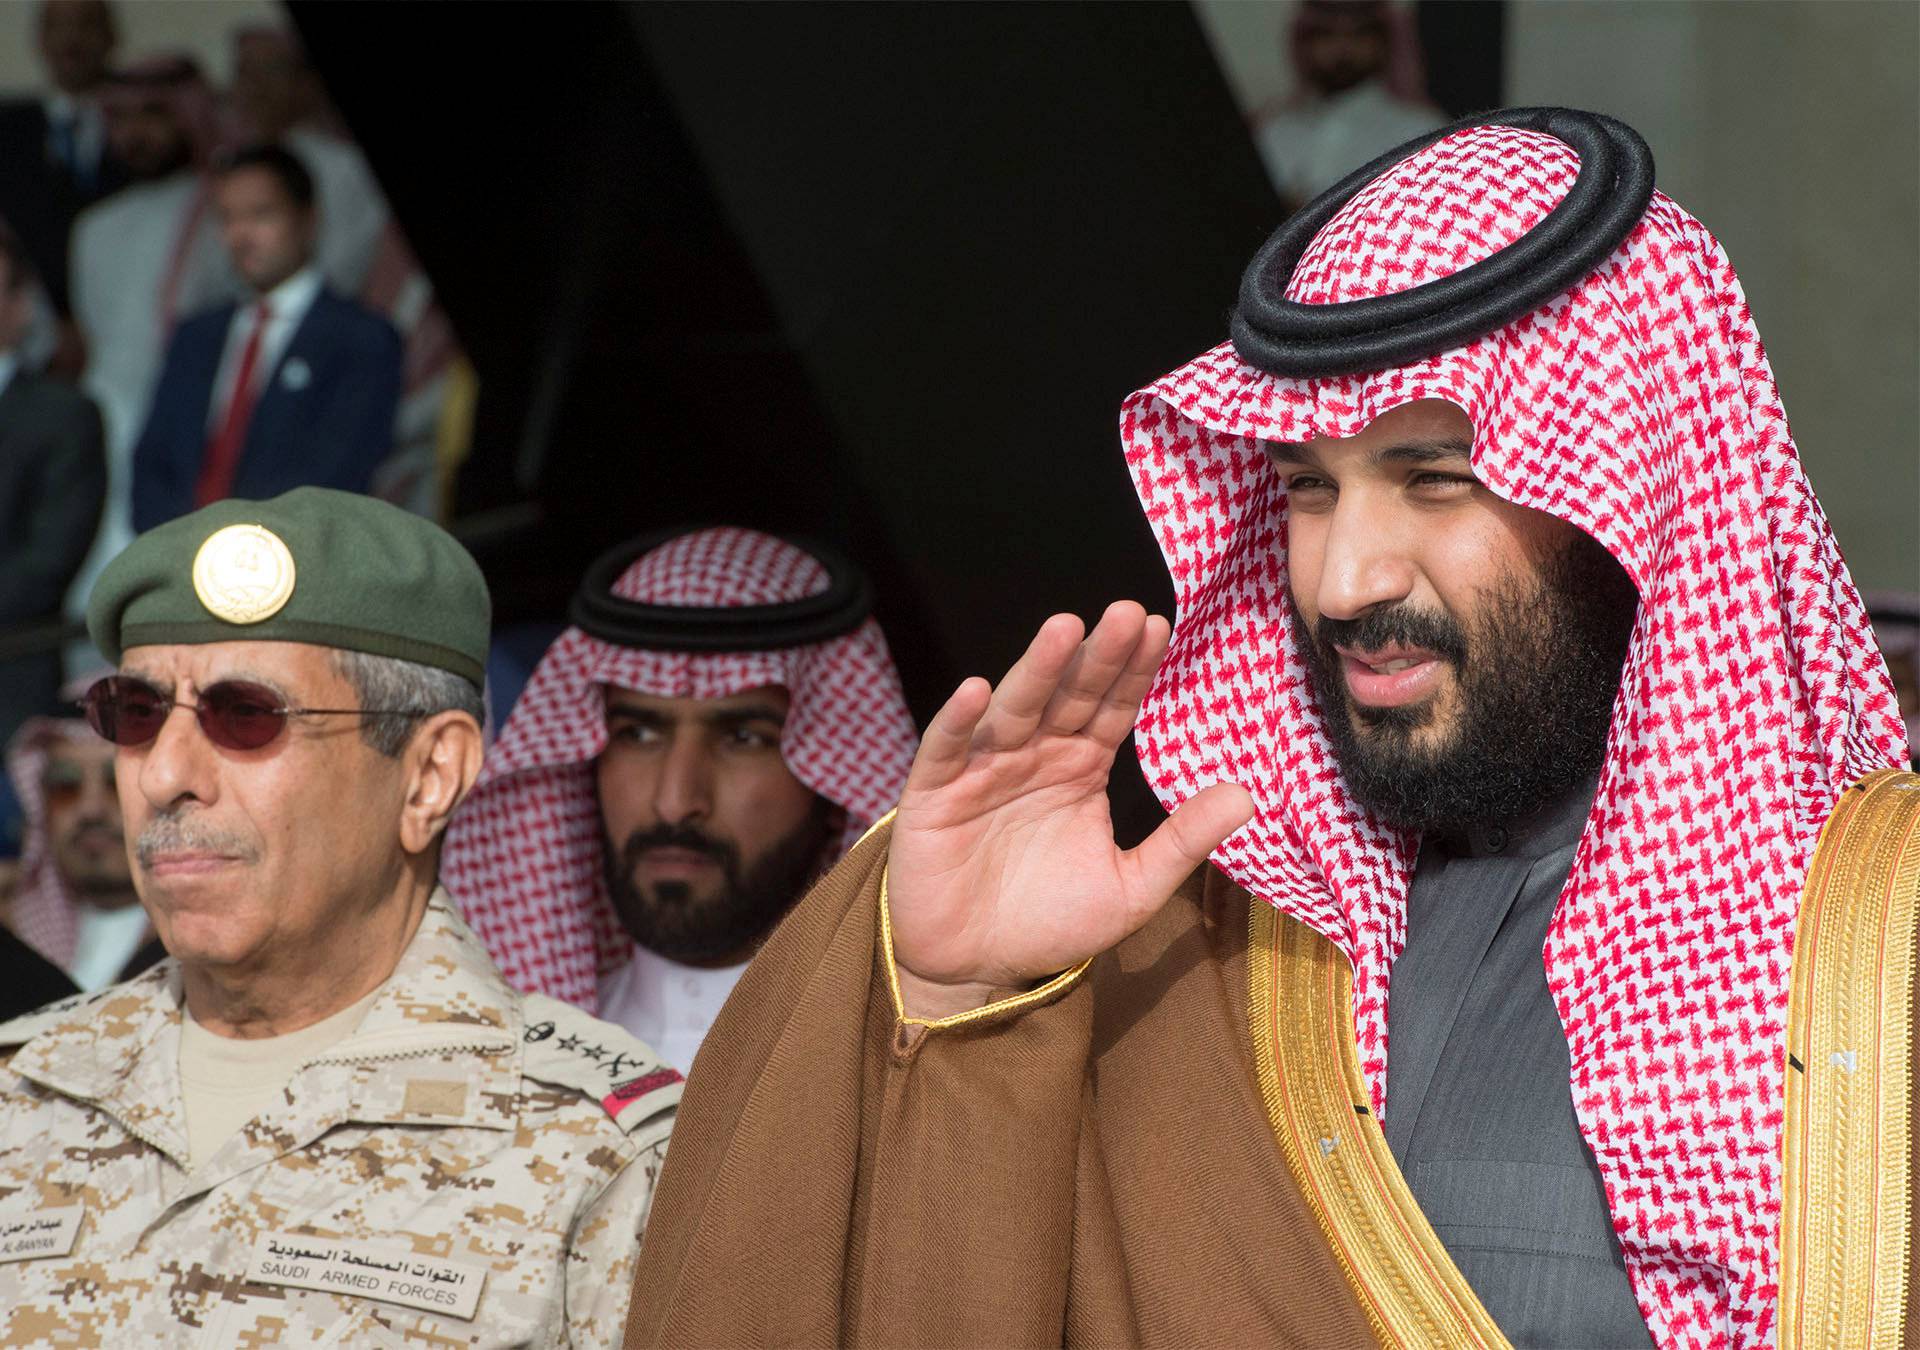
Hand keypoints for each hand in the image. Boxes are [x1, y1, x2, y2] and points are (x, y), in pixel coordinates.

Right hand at [887, 602, 1253, 1018]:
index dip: (1133, 670)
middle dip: (1096, 656)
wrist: (976, 971)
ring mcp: (982, 771)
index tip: (1160, 627)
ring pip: (1014, 710)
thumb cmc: (1050, 923)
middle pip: (1068, 696)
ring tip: (1065, 628)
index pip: (1111, 707)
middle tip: (1127, 613)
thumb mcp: (1131, 888)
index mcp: (1079, 767)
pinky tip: (977, 691)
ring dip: (1037, 670)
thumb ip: (1183, 841)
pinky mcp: (934, 797)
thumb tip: (1249, 797)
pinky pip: (946, 751)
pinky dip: (958, 721)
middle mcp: (1033, 756)